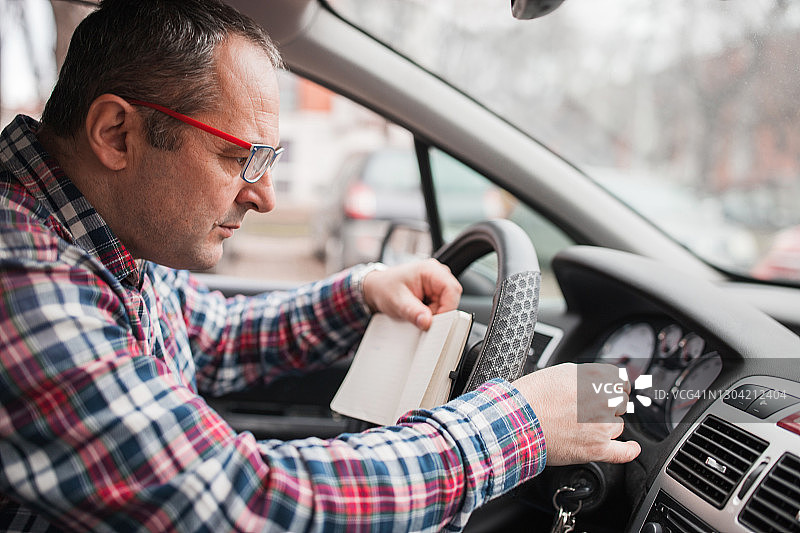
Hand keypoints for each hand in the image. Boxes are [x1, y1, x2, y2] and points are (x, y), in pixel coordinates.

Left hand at [361, 259, 461, 329]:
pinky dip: (431, 313)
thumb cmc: (385, 288)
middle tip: (422, 318)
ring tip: (416, 313)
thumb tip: (427, 322)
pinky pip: (441, 306)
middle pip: (452, 298)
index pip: (452, 290)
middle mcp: (437, 273)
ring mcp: (437, 282)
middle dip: (439, 313)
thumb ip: (413, 312)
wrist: (376, 288)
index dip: (447, 308)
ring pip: (447, 304)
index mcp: (430, 270)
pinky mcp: (435, 291)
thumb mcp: (397, 302)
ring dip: (434, 314)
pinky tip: (419, 312)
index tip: (434, 322)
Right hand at [512, 362, 640, 465]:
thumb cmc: (532, 396)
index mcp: (597, 377)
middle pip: (621, 403)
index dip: (613, 387)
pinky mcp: (597, 448)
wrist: (517, 420)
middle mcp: (605, 399)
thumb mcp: (561, 371)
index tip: (608, 391)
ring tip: (580, 426)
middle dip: (607, 405)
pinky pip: (622, 452)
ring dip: (605, 426)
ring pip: (617, 425)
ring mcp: (603, 425)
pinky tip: (630, 448)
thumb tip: (598, 382)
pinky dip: (628, 451)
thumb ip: (586, 376)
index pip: (621, 381)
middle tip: (585, 410)